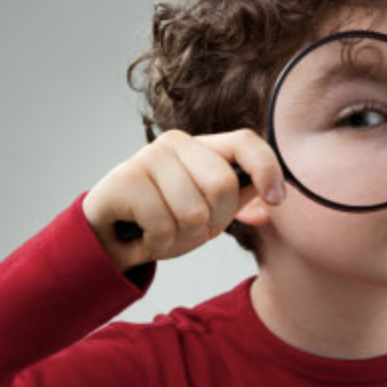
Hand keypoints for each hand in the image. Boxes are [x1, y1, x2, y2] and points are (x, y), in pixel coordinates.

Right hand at [82, 129, 284, 270]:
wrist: (110, 239)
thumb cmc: (164, 220)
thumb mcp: (209, 211)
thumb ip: (240, 201)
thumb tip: (274, 202)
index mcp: (203, 146)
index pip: (246, 142)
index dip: (267, 169)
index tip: (277, 199)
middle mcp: (176, 142)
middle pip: (223, 185)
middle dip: (213, 221)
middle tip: (191, 227)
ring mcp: (148, 157)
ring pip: (193, 212)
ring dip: (183, 237)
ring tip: (164, 232)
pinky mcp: (124, 179)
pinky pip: (164, 226)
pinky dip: (159, 243)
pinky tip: (145, 234)